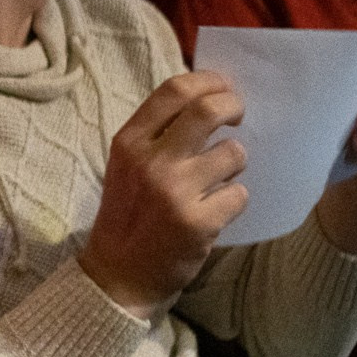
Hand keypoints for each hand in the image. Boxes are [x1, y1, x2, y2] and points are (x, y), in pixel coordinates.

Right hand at [80, 71, 248, 318]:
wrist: (118, 274)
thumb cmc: (128, 214)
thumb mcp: (127, 165)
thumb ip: (157, 134)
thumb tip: (207, 98)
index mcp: (129, 142)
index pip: (175, 90)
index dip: (209, 81)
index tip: (224, 88)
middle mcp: (150, 161)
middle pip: (209, 110)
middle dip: (234, 106)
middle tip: (238, 117)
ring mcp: (174, 191)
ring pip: (233, 153)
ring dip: (234, 163)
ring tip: (218, 179)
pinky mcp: (197, 221)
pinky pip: (238, 194)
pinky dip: (233, 200)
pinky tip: (215, 211)